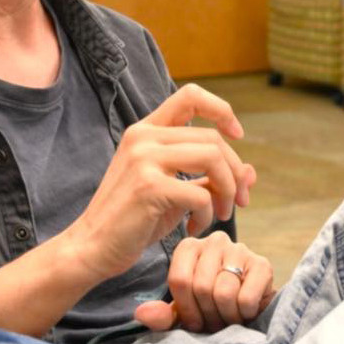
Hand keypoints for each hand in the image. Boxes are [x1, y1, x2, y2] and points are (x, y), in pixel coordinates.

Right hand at [64, 84, 256, 282]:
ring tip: (218, 214)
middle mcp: (143, 136)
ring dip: (227, 189)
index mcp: (145, 130)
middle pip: (212, 138)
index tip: (237, 135)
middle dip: (235, 171)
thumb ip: (208, 177)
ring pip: (212, 157)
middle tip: (237, 201)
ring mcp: (144, 159)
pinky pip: (201, 191)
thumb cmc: (134, 221)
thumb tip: (251, 172)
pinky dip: (207, 212)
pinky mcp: (149, 186)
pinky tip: (194, 227)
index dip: (221, 110)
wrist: (92, 248)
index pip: (190, 95)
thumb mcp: (174, 191)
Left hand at [134, 232, 274, 332]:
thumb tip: (142, 312)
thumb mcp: (183, 314)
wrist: (248, 312)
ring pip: (223, 292)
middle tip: (216, 320)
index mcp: (189, 247)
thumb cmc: (212, 309)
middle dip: (208, 315)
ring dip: (226, 316)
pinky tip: (246, 310)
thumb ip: (162, 315)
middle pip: (201, 286)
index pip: (180, 279)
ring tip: (230, 317)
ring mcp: (240, 249)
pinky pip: (246, 298)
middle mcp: (214, 240)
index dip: (186, 309)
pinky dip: (244, 313)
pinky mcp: (262, 264)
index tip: (195, 320)